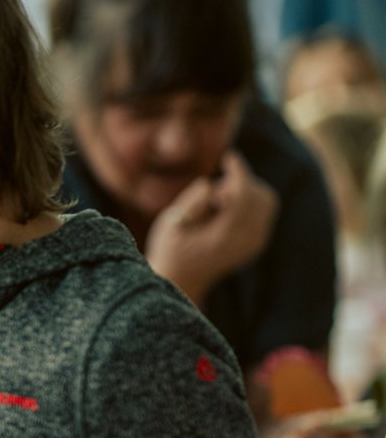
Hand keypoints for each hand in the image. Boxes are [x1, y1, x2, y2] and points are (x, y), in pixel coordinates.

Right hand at [145, 151, 278, 303]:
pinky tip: (225, 211)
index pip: (242, 195)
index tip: (229, 156)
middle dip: (240, 183)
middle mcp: (245, 240)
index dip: (238, 171)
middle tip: (214, 193)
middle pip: (260, 195)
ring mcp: (254, 243)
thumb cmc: (170, 249)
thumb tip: (210, 184)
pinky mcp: (257, 242)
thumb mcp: (170, 224)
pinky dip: (250, 200)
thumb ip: (191, 202)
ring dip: (246, 190)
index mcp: (224, 236)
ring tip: (218, 203)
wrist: (182, 281)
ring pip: (267, 201)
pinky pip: (265, 210)